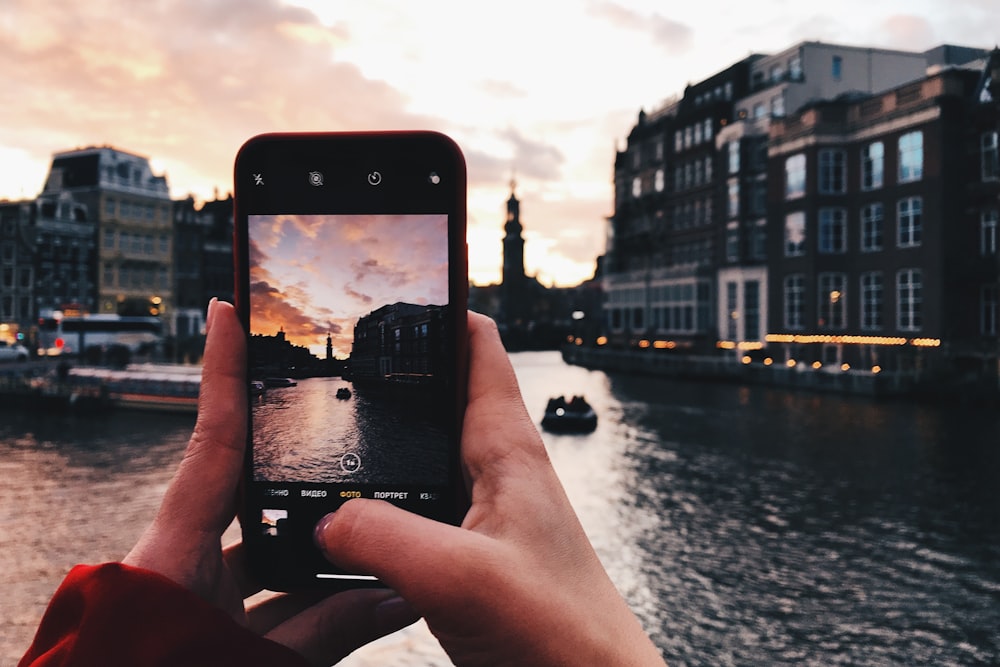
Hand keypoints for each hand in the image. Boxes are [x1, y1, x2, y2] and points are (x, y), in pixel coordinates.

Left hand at [123, 299, 417, 664]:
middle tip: (356, 435)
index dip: (224, 369)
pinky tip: (367, 594)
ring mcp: (196, 589)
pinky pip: (274, 595)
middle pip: (255, 490)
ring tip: (386, 530)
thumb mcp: (255, 661)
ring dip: (327, 550)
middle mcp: (183, 558)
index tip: (230, 308)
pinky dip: (318, 598)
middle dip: (308, 470)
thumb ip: (329, 630)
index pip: (211, 438)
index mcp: (173, 550)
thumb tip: (401, 596)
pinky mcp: (209, 618)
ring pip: (273, 552)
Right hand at [315, 313, 665, 665]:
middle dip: (391, 370)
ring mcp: (479, 513)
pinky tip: (342, 520)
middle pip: (439, 393)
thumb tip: (322, 521)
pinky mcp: (465, 554)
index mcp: (508, 450)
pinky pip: (412, 509)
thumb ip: (388, 540)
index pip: (477, 346)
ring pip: (420, 454)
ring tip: (325, 429)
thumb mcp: (465, 579)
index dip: (437, 305)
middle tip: (332, 353)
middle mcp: (494, 471)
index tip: (389, 280)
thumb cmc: (566, 636)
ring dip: (380, 441)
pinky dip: (375, 503)